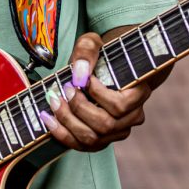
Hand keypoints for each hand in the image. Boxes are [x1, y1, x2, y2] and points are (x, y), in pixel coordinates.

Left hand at [38, 29, 172, 152]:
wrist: (102, 70)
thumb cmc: (101, 56)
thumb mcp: (94, 42)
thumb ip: (87, 51)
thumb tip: (78, 74)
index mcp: (138, 93)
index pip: (120, 105)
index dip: (98, 95)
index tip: (84, 80)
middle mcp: (131, 117)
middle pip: (105, 124)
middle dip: (79, 108)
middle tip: (65, 90)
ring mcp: (116, 132)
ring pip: (93, 138)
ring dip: (68, 121)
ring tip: (54, 102)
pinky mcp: (101, 141)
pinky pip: (81, 146)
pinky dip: (62, 134)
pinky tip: (49, 119)